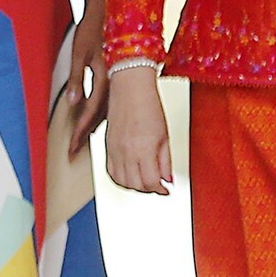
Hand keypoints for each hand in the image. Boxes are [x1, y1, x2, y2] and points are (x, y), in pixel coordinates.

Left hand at [66, 6, 108, 158]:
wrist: (110, 9)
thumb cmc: (94, 27)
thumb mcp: (80, 52)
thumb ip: (77, 79)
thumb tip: (74, 103)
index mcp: (104, 77)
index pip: (89, 111)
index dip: (80, 130)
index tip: (72, 146)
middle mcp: (113, 82)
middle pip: (99, 115)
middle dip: (85, 133)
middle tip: (74, 151)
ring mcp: (116, 79)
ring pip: (106, 109)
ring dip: (93, 124)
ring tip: (82, 139)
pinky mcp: (115, 75)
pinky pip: (109, 100)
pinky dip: (100, 112)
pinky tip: (95, 118)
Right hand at [104, 67, 171, 194]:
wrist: (130, 86)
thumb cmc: (149, 104)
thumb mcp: (165, 134)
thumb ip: (166, 160)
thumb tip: (168, 179)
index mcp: (144, 149)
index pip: (151, 182)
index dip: (161, 190)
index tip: (166, 189)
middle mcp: (126, 152)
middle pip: (136, 185)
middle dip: (149, 190)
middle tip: (157, 186)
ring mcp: (114, 150)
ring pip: (121, 182)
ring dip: (134, 187)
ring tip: (145, 181)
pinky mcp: (108, 146)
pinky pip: (110, 171)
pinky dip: (120, 179)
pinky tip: (129, 176)